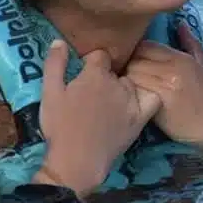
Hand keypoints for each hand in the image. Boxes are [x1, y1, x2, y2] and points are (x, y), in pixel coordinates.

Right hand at [36, 40, 160, 195]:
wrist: (77, 161)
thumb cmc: (59, 126)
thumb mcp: (49, 93)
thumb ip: (54, 64)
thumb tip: (60, 41)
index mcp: (95, 74)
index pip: (100, 55)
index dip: (91, 63)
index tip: (84, 74)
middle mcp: (117, 83)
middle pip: (115, 70)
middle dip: (106, 77)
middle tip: (94, 94)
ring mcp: (131, 100)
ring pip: (131, 83)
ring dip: (123, 88)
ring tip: (111, 103)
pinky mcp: (140, 117)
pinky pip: (153, 98)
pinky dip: (148, 96)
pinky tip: (138, 103)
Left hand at [125, 23, 202, 146]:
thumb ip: (192, 44)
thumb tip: (181, 24)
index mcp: (181, 59)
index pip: (146, 46)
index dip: (138, 53)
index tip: (138, 62)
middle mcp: (171, 70)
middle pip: (135, 59)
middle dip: (129, 66)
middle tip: (130, 76)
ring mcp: (163, 88)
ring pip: (131, 75)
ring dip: (128, 80)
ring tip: (129, 88)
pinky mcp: (157, 105)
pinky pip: (135, 92)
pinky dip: (131, 94)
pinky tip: (133, 100)